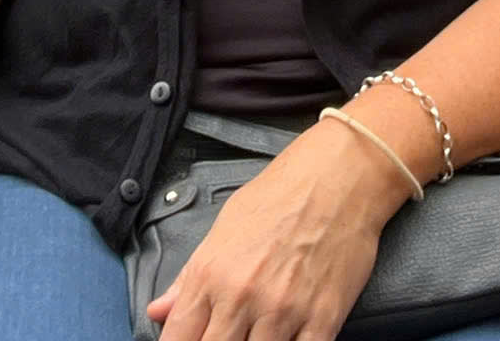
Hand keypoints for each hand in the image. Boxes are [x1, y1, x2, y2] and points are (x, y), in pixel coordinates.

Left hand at [147, 118, 406, 340]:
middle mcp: (244, 296)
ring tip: (253, 334)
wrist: (341, 176)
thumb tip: (158, 310)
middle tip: (225, 336)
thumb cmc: (282, 195)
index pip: (178, 337)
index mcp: (212, 273)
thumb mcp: (224, 227)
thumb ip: (189, 276)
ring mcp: (285, 311)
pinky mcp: (324, 318)